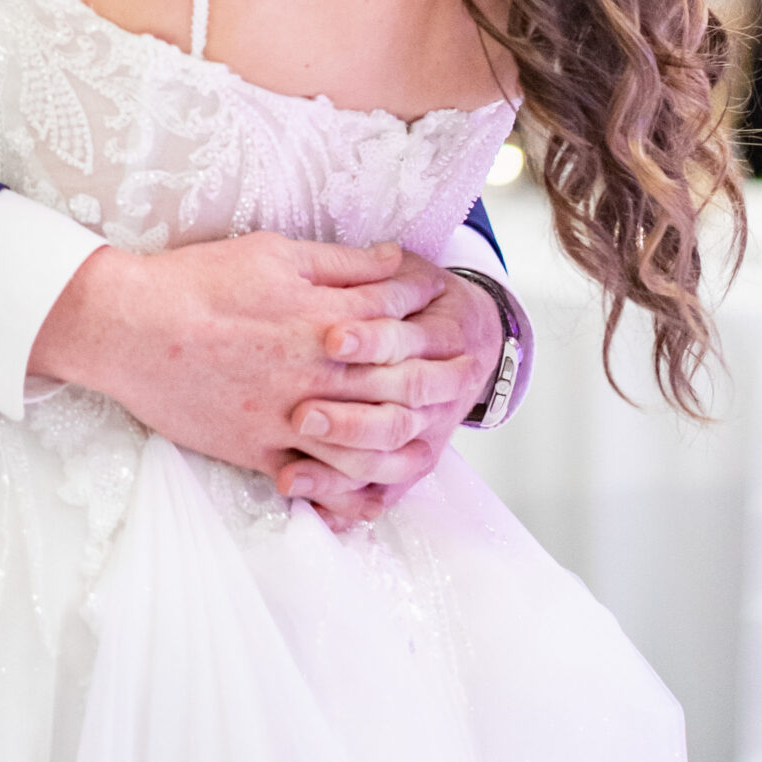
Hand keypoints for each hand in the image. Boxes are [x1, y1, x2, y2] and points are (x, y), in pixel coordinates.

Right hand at [30, 235, 447, 524]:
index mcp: (322, 317)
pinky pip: (320, 478)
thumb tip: (396, 261)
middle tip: (461, 367)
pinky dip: (352, 482)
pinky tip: (372, 474)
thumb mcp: (274, 253)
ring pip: (372, 442)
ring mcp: (289, 417)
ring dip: (406, 435)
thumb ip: (341, 263)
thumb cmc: (197, 281)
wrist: (130, 328)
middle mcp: (315, 372)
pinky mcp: (259, 450)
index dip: (428, 304)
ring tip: (427, 427)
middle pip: (400, 382)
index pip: (399, 313)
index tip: (444, 298)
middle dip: (438, 373)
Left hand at [276, 264, 502, 528]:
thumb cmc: (423, 299)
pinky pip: (382, 494)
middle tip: (299, 415)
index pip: (402, 342)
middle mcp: (437, 394)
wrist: (472, 337)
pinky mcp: (409, 462)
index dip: (369, 341)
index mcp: (439, 338)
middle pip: (396, 413)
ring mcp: (424, 433)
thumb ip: (387, 273)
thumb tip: (382, 256)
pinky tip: (314, 505)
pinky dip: (347, 505)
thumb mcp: (411, 275)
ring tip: (289, 472)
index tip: (330, 338)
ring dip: (338, 470)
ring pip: (388, 463)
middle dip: (347, 418)